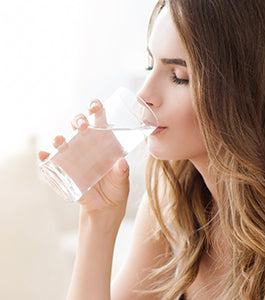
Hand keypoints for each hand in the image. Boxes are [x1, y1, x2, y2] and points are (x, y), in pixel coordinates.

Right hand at [38, 100, 129, 217]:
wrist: (105, 207)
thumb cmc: (116, 189)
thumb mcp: (122, 180)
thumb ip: (122, 172)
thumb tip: (122, 164)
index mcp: (105, 142)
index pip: (99, 120)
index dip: (96, 108)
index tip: (95, 106)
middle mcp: (89, 145)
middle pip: (79, 125)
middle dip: (78, 120)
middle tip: (82, 126)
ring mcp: (75, 156)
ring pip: (64, 140)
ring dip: (60, 138)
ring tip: (60, 140)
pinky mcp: (66, 170)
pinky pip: (52, 161)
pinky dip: (46, 157)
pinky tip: (43, 155)